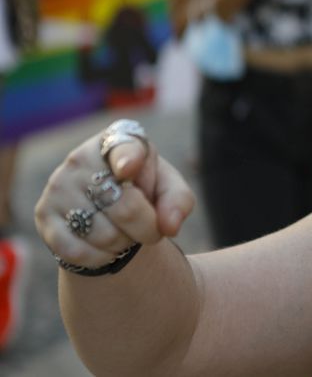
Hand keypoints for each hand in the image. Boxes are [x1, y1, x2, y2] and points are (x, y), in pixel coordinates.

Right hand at [35, 127, 194, 269]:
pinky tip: (107, 247)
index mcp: (116, 141)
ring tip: (126, 233)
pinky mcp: (43, 215)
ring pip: (104, 235)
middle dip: (147, 228)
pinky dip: (101, 258)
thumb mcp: (168, 189)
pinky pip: (78, 251)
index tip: (128, 169)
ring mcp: (58, 186)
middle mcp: (80, 159)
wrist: (106, 208)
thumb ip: (178, 202)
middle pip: (125, 207)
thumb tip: (169, 226)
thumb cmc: (144, 191)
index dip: (128, 159)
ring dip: (125, 243)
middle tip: (151, 230)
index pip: (123, 149)